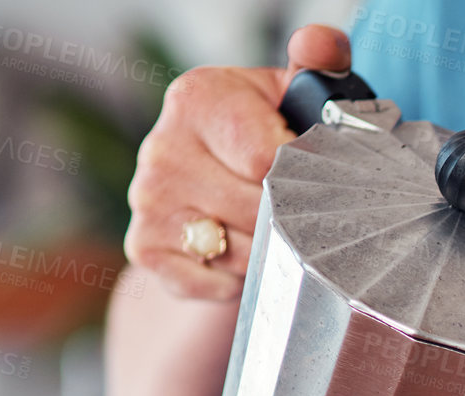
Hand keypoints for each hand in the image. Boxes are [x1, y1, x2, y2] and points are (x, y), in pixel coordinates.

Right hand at [123, 25, 349, 299]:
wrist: (217, 187)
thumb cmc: (268, 135)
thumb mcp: (295, 94)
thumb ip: (319, 62)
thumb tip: (319, 45)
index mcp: (198, 97)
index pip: (267, 161)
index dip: (304, 177)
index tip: (312, 172)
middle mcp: (162, 146)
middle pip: (259, 212)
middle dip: (293, 218)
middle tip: (301, 207)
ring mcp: (148, 199)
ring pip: (244, 253)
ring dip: (272, 252)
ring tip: (271, 226)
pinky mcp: (144, 248)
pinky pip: (216, 282)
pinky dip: (241, 281)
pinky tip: (244, 253)